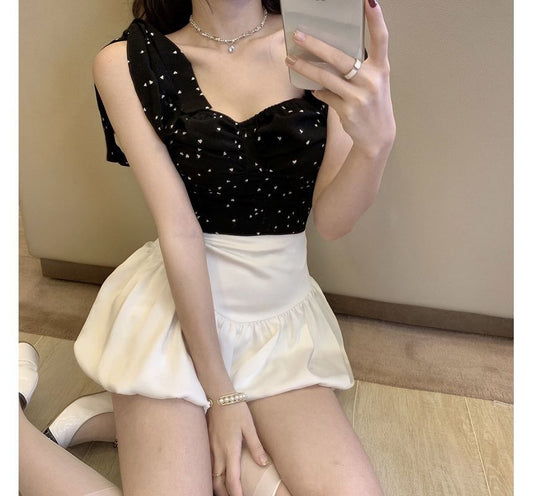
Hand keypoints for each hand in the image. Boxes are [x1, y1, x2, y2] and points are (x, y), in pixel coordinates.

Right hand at [207, 401, 268, 495]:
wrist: (218, 395)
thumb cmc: (236, 409)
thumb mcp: (249, 426)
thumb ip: (256, 446)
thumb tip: (263, 464)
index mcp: (230, 450)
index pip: (231, 479)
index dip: (236, 493)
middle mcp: (218, 452)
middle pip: (217, 482)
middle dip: (224, 493)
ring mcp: (210, 448)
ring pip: (210, 474)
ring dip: (216, 485)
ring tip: (225, 491)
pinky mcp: (207, 443)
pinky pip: (207, 464)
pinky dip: (211, 474)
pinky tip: (216, 475)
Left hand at [285, 0, 395, 157]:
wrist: (377, 136)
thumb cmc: (373, 103)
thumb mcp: (373, 82)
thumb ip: (358, 67)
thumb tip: (328, 53)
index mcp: (381, 68)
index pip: (381, 39)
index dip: (376, 19)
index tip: (369, 0)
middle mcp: (372, 81)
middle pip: (340, 59)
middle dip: (316, 46)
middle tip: (298, 36)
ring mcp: (359, 97)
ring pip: (326, 78)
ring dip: (306, 68)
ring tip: (290, 61)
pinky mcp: (347, 111)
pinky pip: (326, 95)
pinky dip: (317, 91)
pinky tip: (313, 88)